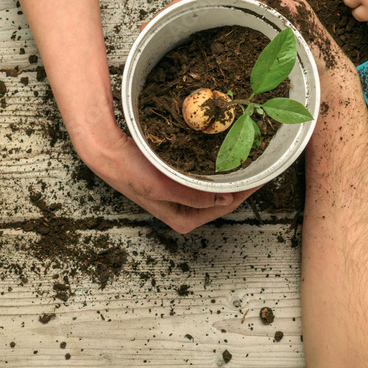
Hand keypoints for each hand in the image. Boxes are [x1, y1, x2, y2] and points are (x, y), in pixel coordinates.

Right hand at [75, 121, 258, 233]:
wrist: (107, 149)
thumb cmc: (129, 171)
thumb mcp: (161, 187)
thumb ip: (193, 197)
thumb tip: (224, 200)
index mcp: (181, 218)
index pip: (223, 209)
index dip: (244, 193)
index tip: (260, 176)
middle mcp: (182, 208)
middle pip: (222, 199)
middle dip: (240, 184)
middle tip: (258, 165)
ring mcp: (180, 194)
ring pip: (214, 187)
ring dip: (229, 174)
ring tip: (245, 159)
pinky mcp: (177, 179)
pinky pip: (205, 174)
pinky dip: (216, 166)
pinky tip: (223, 154)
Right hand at [170, 0, 357, 83]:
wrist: (328, 91)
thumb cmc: (315, 55)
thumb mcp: (293, 20)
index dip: (184, 2)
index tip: (164, 18)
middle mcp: (249, 6)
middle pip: (203, 7)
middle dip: (174, 18)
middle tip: (148, 33)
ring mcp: (244, 28)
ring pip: (204, 26)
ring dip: (179, 35)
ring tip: (154, 48)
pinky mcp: (242, 50)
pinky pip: (211, 48)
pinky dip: (192, 54)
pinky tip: (175, 64)